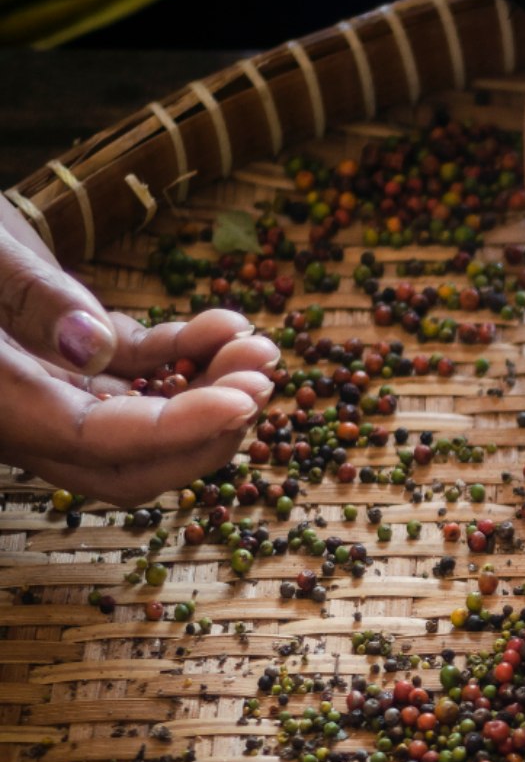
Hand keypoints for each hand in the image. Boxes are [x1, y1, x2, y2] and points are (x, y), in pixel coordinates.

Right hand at [0, 201, 276, 506]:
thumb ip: (30, 297)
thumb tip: (93, 349)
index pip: (96, 441)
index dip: (177, 429)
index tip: (244, 400)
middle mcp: (21, 412)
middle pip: (128, 465)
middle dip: (207, 434)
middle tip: (263, 383)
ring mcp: (46, 388)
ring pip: (141, 425)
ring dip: (208, 394)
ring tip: (261, 348)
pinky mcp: (65, 356)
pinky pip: (135, 374)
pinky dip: (185, 357)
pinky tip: (226, 324)